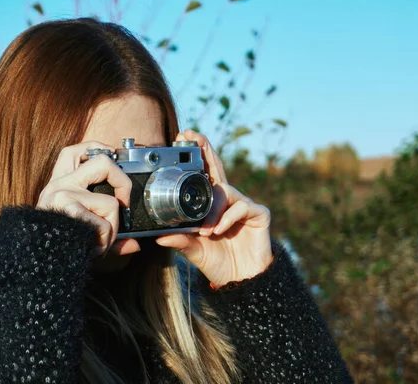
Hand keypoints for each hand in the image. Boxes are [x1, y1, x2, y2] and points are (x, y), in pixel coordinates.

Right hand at [36, 141, 140, 256]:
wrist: (35, 265)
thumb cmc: (58, 247)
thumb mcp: (80, 230)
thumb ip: (106, 232)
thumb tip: (135, 244)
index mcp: (60, 184)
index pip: (74, 152)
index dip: (96, 147)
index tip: (111, 155)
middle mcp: (59, 184)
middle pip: (103, 162)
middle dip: (124, 183)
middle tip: (122, 205)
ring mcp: (62, 194)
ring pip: (111, 203)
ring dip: (112, 229)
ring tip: (99, 243)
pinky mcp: (67, 208)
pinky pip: (103, 225)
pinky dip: (104, 241)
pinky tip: (91, 250)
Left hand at [156, 130, 272, 286]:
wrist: (241, 282)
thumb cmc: (218, 262)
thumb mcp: (194, 250)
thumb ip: (180, 241)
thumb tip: (159, 235)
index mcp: (212, 204)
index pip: (203, 174)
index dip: (196, 156)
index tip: (182, 137)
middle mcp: (228, 199)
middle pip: (217, 168)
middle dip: (205, 149)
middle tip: (191, 135)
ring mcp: (244, 205)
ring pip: (225, 192)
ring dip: (212, 210)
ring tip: (205, 231)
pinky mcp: (259, 214)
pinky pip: (241, 207)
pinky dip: (227, 218)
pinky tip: (219, 230)